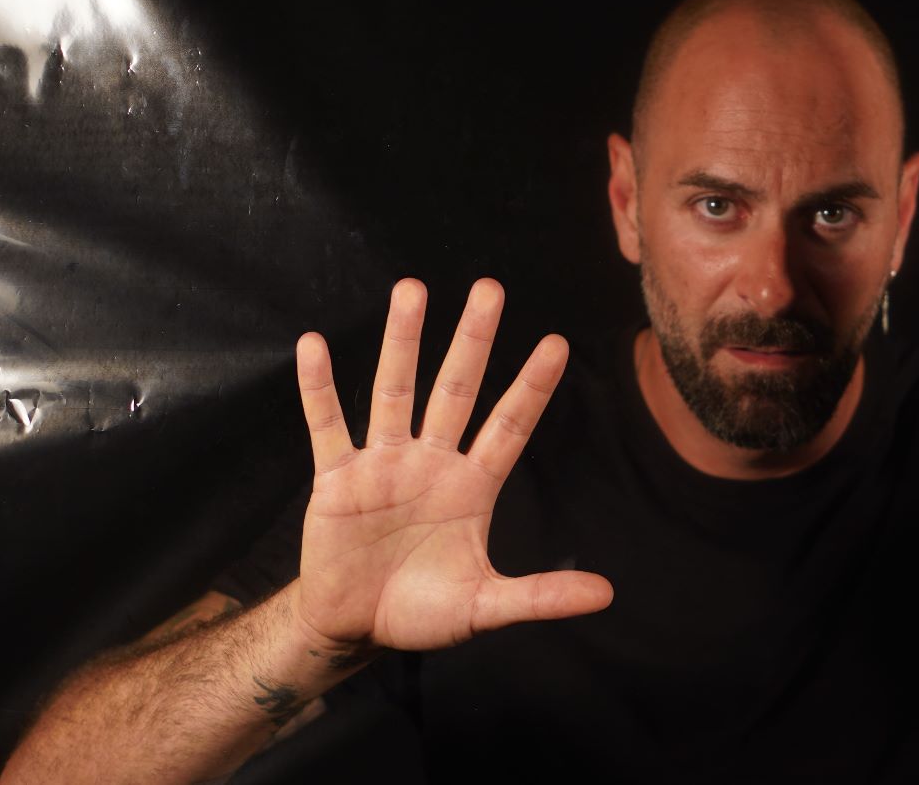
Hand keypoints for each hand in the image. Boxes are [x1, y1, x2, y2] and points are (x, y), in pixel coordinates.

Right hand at [291, 278, 612, 650]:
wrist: (354, 629)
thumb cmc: (423, 612)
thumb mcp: (484, 606)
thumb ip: (540, 596)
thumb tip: (605, 595)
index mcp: (472, 487)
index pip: (509, 426)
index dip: (532, 388)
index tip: (557, 344)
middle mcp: (431, 462)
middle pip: (457, 389)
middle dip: (473, 340)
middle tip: (489, 288)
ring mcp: (382, 465)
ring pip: (395, 390)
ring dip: (402, 342)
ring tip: (411, 290)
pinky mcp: (337, 480)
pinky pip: (327, 426)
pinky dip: (319, 389)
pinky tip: (313, 346)